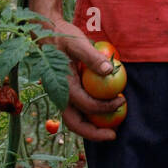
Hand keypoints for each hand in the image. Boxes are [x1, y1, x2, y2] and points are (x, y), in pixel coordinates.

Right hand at [38, 18, 125, 141]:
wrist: (45, 31)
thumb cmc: (62, 36)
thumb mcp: (77, 43)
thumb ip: (92, 57)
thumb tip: (109, 71)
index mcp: (62, 84)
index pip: (85, 104)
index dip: (104, 107)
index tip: (121, 100)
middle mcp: (59, 94)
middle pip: (74, 123)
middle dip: (93, 133)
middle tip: (114, 135)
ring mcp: (61, 95)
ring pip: (74, 119)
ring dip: (91, 127)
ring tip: (111, 129)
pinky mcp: (65, 92)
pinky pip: (77, 110)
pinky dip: (90, 116)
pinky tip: (104, 113)